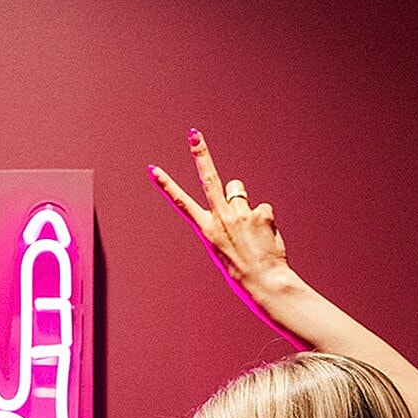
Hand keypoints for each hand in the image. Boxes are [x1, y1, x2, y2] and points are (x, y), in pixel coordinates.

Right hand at [149, 129, 288, 301]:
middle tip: (193, 134)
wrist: (264, 283)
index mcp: (207, 230)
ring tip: (248, 227)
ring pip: (239, 192)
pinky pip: (262, 207)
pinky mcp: (260, 212)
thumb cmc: (241, 269)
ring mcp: (241, 213)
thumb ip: (227, 218)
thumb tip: (237, 195)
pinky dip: (264, 219)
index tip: (153, 170)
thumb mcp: (224, 246)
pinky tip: (264, 236)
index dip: (167, 185)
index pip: (182, 203)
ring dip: (243, 203)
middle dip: (200, 154)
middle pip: (210, 178)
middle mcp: (221, 218)